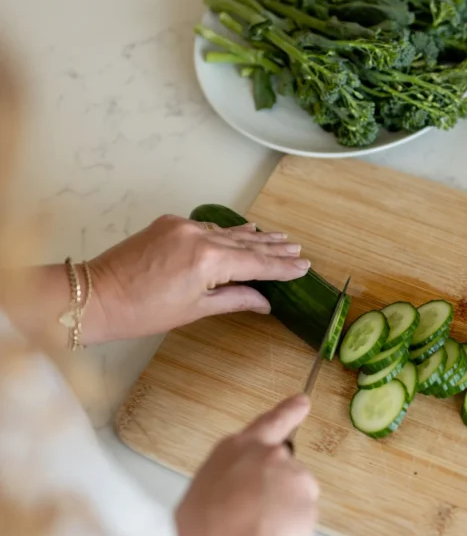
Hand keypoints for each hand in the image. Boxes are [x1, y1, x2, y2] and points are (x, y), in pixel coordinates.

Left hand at [85, 214, 309, 343]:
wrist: (94, 296)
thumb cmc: (142, 311)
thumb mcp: (195, 310)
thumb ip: (235, 299)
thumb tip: (264, 301)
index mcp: (209, 261)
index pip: (257, 263)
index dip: (282, 267)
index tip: (304, 266)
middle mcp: (199, 237)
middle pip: (247, 243)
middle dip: (274, 248)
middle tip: (298, 249)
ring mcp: (183, 227)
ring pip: (229, 233)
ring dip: (255, 237)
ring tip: (280, 238)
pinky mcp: (169, 224)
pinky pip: (208, 228)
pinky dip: (228, 233)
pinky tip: (245, 231)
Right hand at [176, 395, 318, 535]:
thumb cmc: (200, 529)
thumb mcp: (202, 494)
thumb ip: (229, 484)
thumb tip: (236, 499)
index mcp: (238, 449)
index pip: (270, 423)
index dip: (288, 412)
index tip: (303, 402)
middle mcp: (272, 456)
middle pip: (283, 471)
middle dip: (275, 494)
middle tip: (252, 521)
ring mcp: (295, 478)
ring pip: (294, 498)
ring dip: (282, 515)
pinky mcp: (311, 505)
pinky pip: (301, 522)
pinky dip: (289, 535)